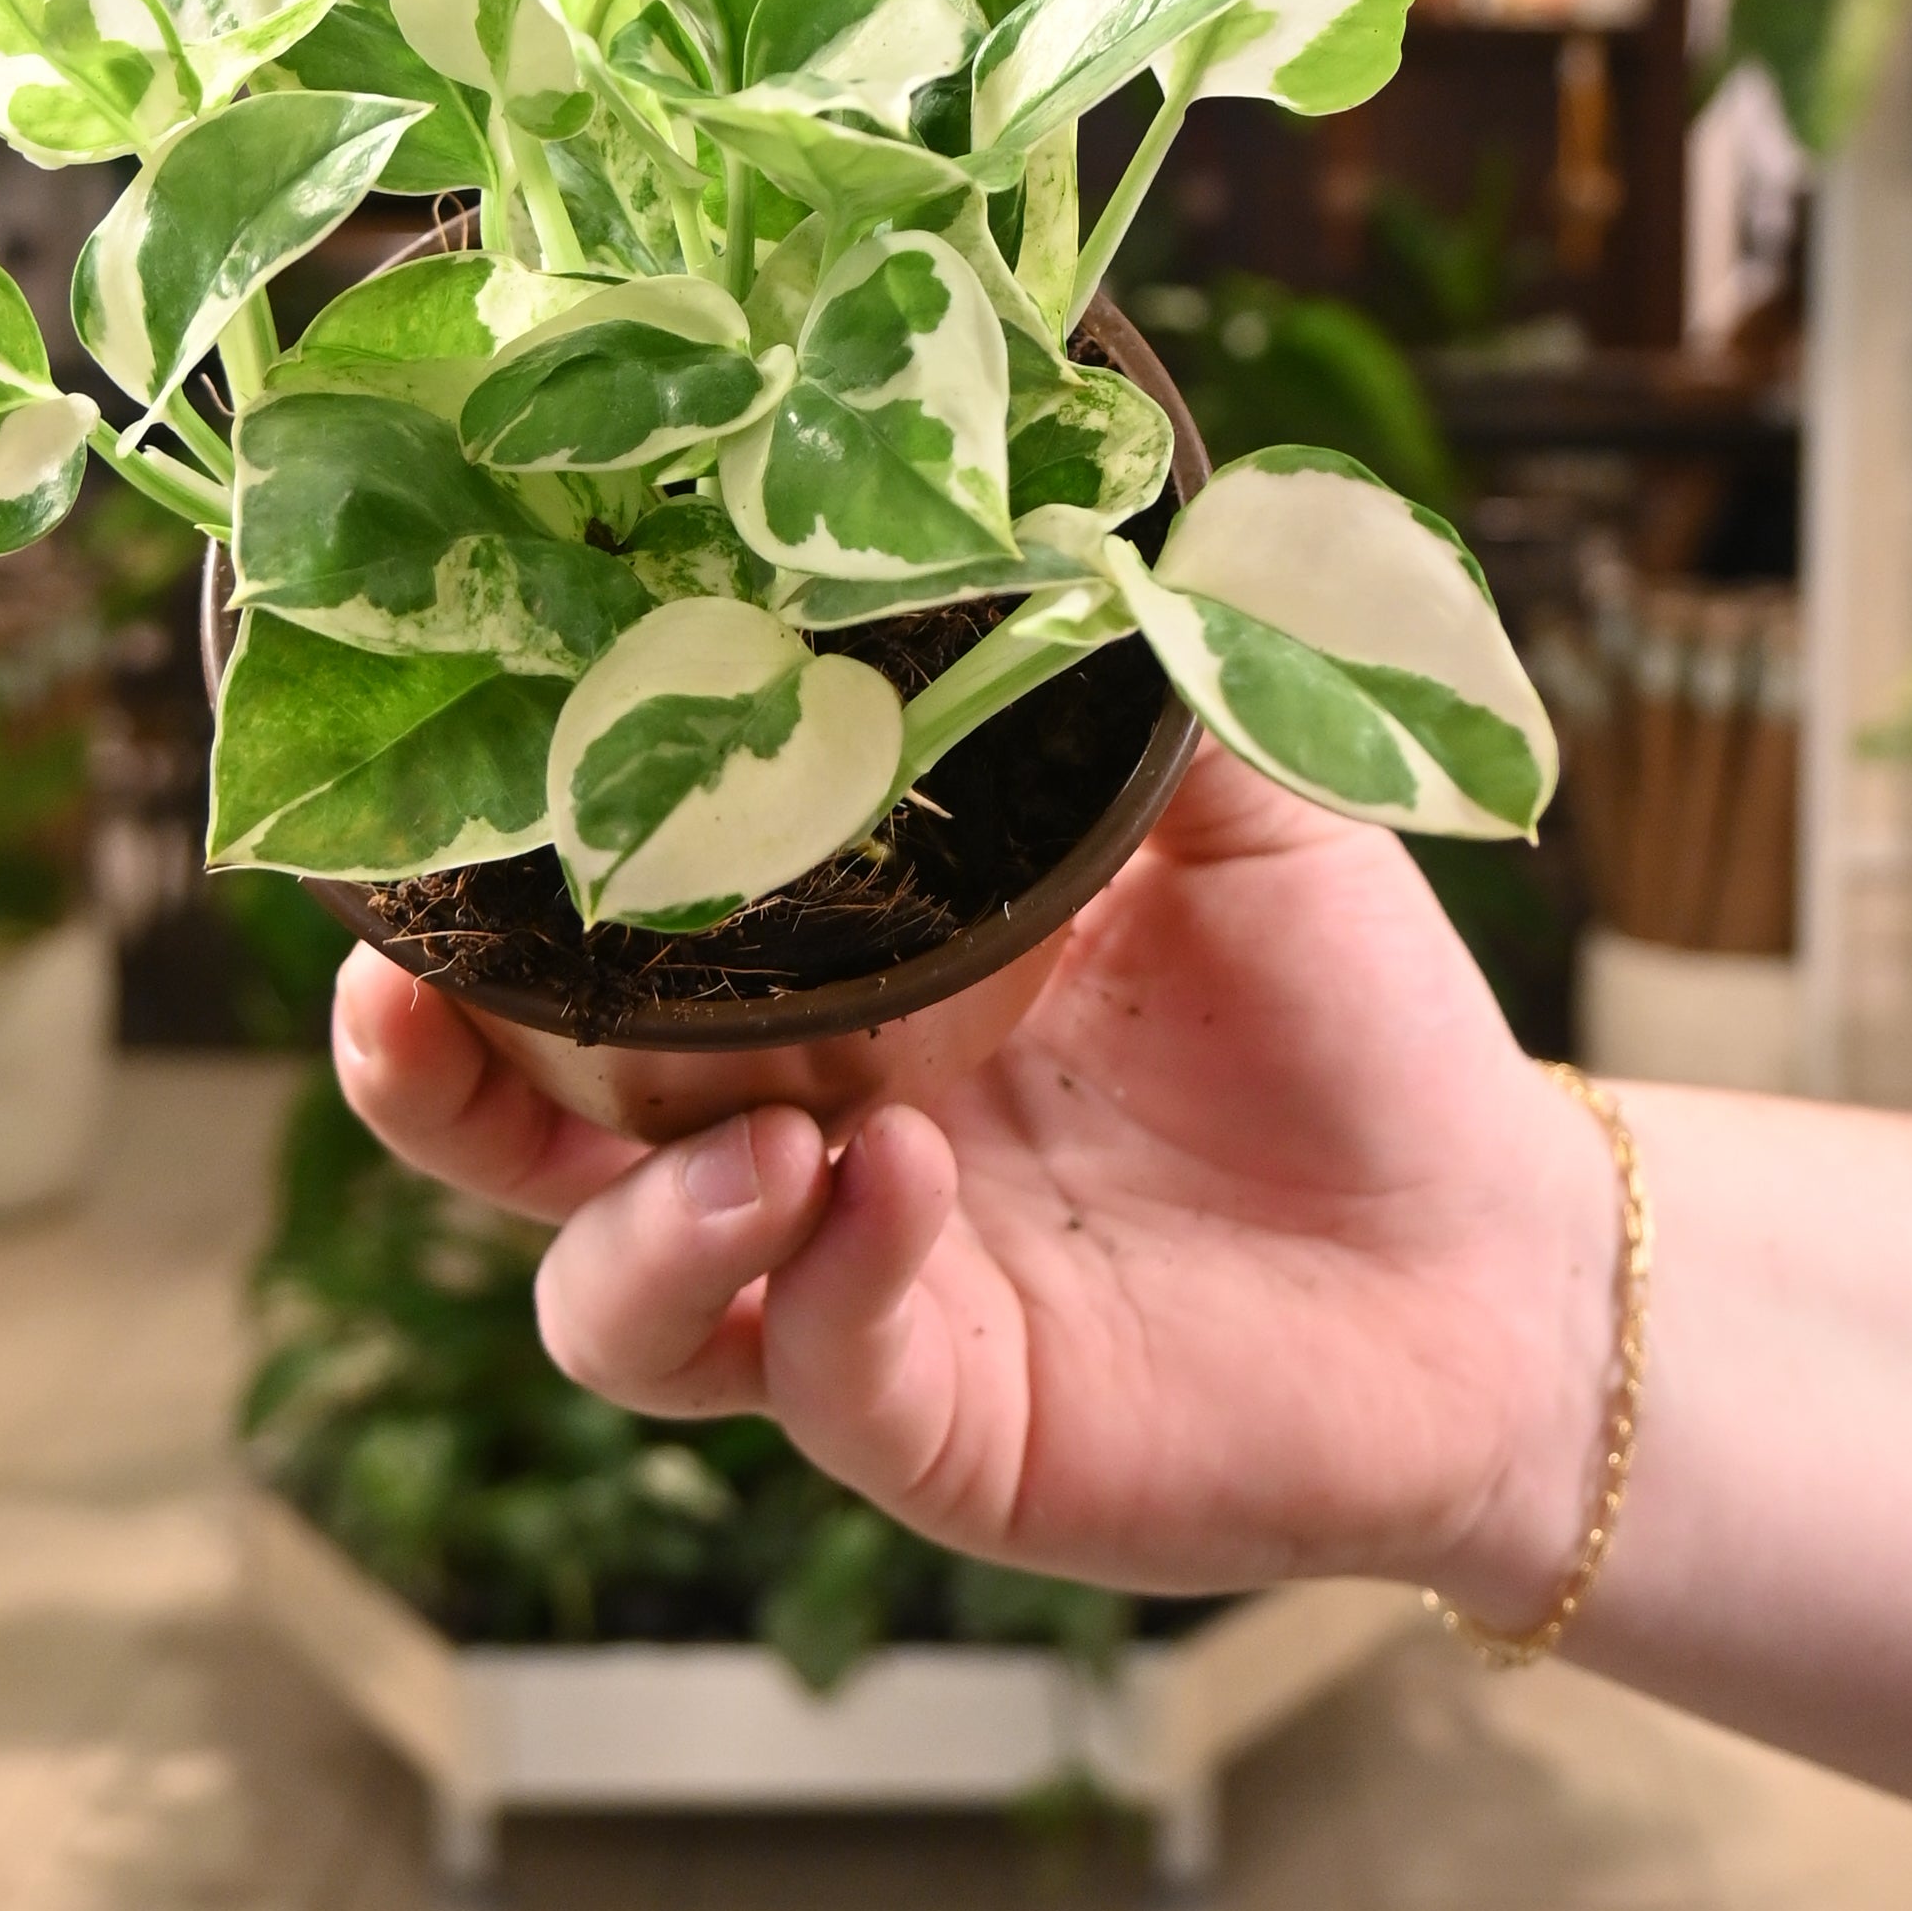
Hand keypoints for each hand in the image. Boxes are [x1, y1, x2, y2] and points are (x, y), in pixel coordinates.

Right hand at [328, 751, 1622, 1620]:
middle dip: (429, 1074)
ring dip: (631, 1224)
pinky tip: (895, 1189)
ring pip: (609, 1306)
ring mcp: (851, 1293)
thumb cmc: (1354, 1021)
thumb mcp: (1243, 800)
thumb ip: (1124, 665)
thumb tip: (1039, 485)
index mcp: (823, 980)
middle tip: (408, 989)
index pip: (580, 942)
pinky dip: (825, 1282)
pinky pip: (813, 1371)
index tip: (417, 788)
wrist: (1503, 1256)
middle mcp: (793, 1141)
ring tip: (761, 1138)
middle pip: (518, 1136)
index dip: (468, 892)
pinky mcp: (945, 1424)